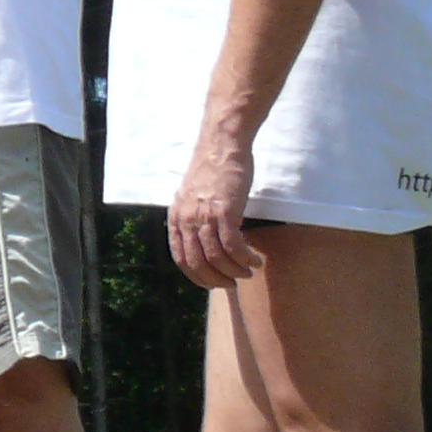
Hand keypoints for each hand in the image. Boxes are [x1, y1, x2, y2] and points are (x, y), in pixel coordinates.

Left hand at [169, 144, 262, 288]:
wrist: (221, 147)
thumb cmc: (212, 173)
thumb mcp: (192, 199)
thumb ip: (194, 220)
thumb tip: (204, 244)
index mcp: (176, 218)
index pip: (181, 258)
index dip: (197, 276)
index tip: (213, 283)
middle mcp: (186, 219)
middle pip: (198, 262)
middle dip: (217, 279)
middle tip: (233, 283)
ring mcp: (203, 215)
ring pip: (217, 257)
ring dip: (235, 271)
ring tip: (248, 272)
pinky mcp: (224, 210)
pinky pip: (233, 245)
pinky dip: (245, 258)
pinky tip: (255, 260)